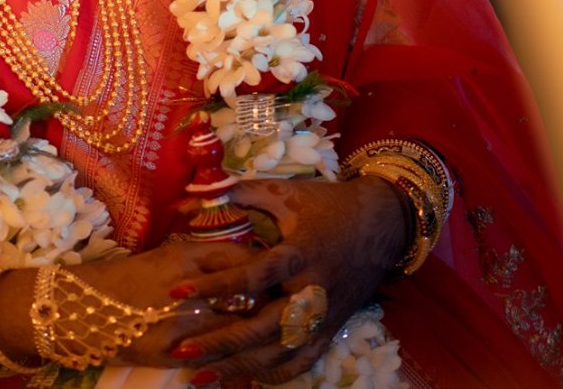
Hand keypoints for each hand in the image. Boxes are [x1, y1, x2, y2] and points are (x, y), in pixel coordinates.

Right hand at [0, 241, 308, 368]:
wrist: (83, 307)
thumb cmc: (127, 277)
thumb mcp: (168, 256)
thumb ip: (207, 256)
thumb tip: (250, 254)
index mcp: (187, 257)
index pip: (245, 261)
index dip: (270, 271)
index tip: (288, 276)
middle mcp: (187, 287)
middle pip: (247, 296)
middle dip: (273, 304)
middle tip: (294, 307)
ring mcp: (180, 320)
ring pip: (234, 328)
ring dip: (258, 333)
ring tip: (277, 336)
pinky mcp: (171, 350)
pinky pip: (214, 358)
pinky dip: (235, 363)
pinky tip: (252, 369)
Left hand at [165, 175, 408, 384]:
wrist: (386, 223)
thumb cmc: (329, 204)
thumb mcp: (287, 192)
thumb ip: (241, 194)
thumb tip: (196, 195)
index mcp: (299, 254)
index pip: (251, 277)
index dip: (214, 286)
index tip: (176, 291)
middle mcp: (312, 292)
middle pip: (262, 328)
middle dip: (220, 342)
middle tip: (181, 351)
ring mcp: (324, 316)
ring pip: (279, 353)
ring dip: (240, 367)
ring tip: (201, 376)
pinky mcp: (333, 329)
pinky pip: (303, 361)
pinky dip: (275, 375)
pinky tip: (246, 381)